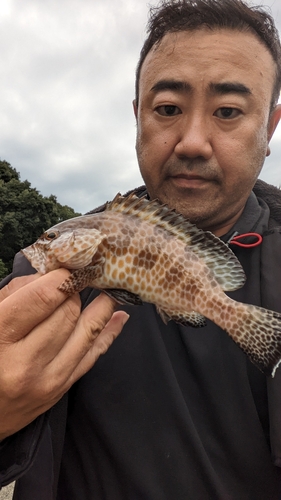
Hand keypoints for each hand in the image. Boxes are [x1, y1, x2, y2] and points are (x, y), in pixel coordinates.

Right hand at [0, 269, 127, 438]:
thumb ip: (15, 292)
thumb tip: (52, 275)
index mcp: (0, 337)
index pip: (46, 297)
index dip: (63, 276)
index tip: (69, 266)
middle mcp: (25, 362)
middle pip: (69, 312)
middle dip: (76, 290)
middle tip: (79, 278)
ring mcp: (47, 380)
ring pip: (87, 331)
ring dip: (101, 305)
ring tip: (109, 287)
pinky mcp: (61, 390)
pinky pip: (94, 356)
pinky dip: (109, 332)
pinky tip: (119, 315)